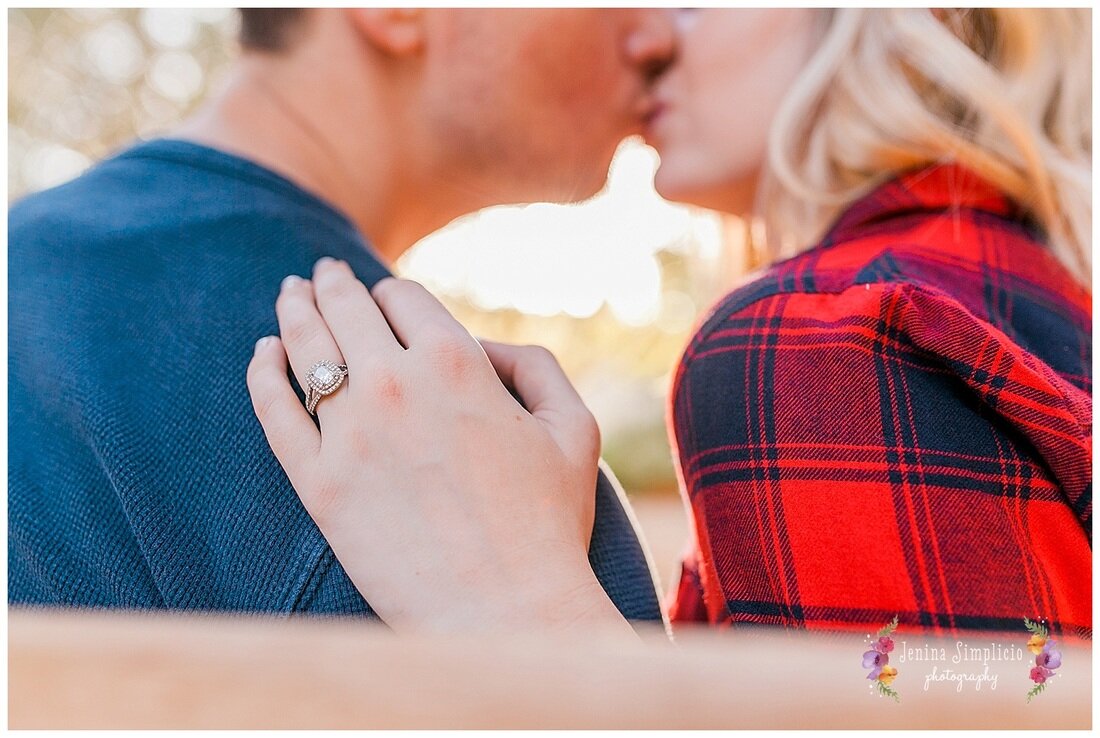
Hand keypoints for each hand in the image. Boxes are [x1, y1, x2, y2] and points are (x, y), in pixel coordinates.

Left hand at [247, 258, 631, 635]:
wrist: (505, 612)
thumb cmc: (550, 524)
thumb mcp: (573, 428)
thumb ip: (535, 368)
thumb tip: (484, 347)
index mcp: (457, 361)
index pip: (403, 297)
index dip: (391, 290)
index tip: (382, 295)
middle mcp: (395, 384)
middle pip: (346, 309)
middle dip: (332, 283)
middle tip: (321, 274)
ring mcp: (349, 433)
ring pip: (304, 347)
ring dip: (293, 309)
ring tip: (288, 292)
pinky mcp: (318, 484)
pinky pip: (273, 410)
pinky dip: (261, 371)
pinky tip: (261, 352)